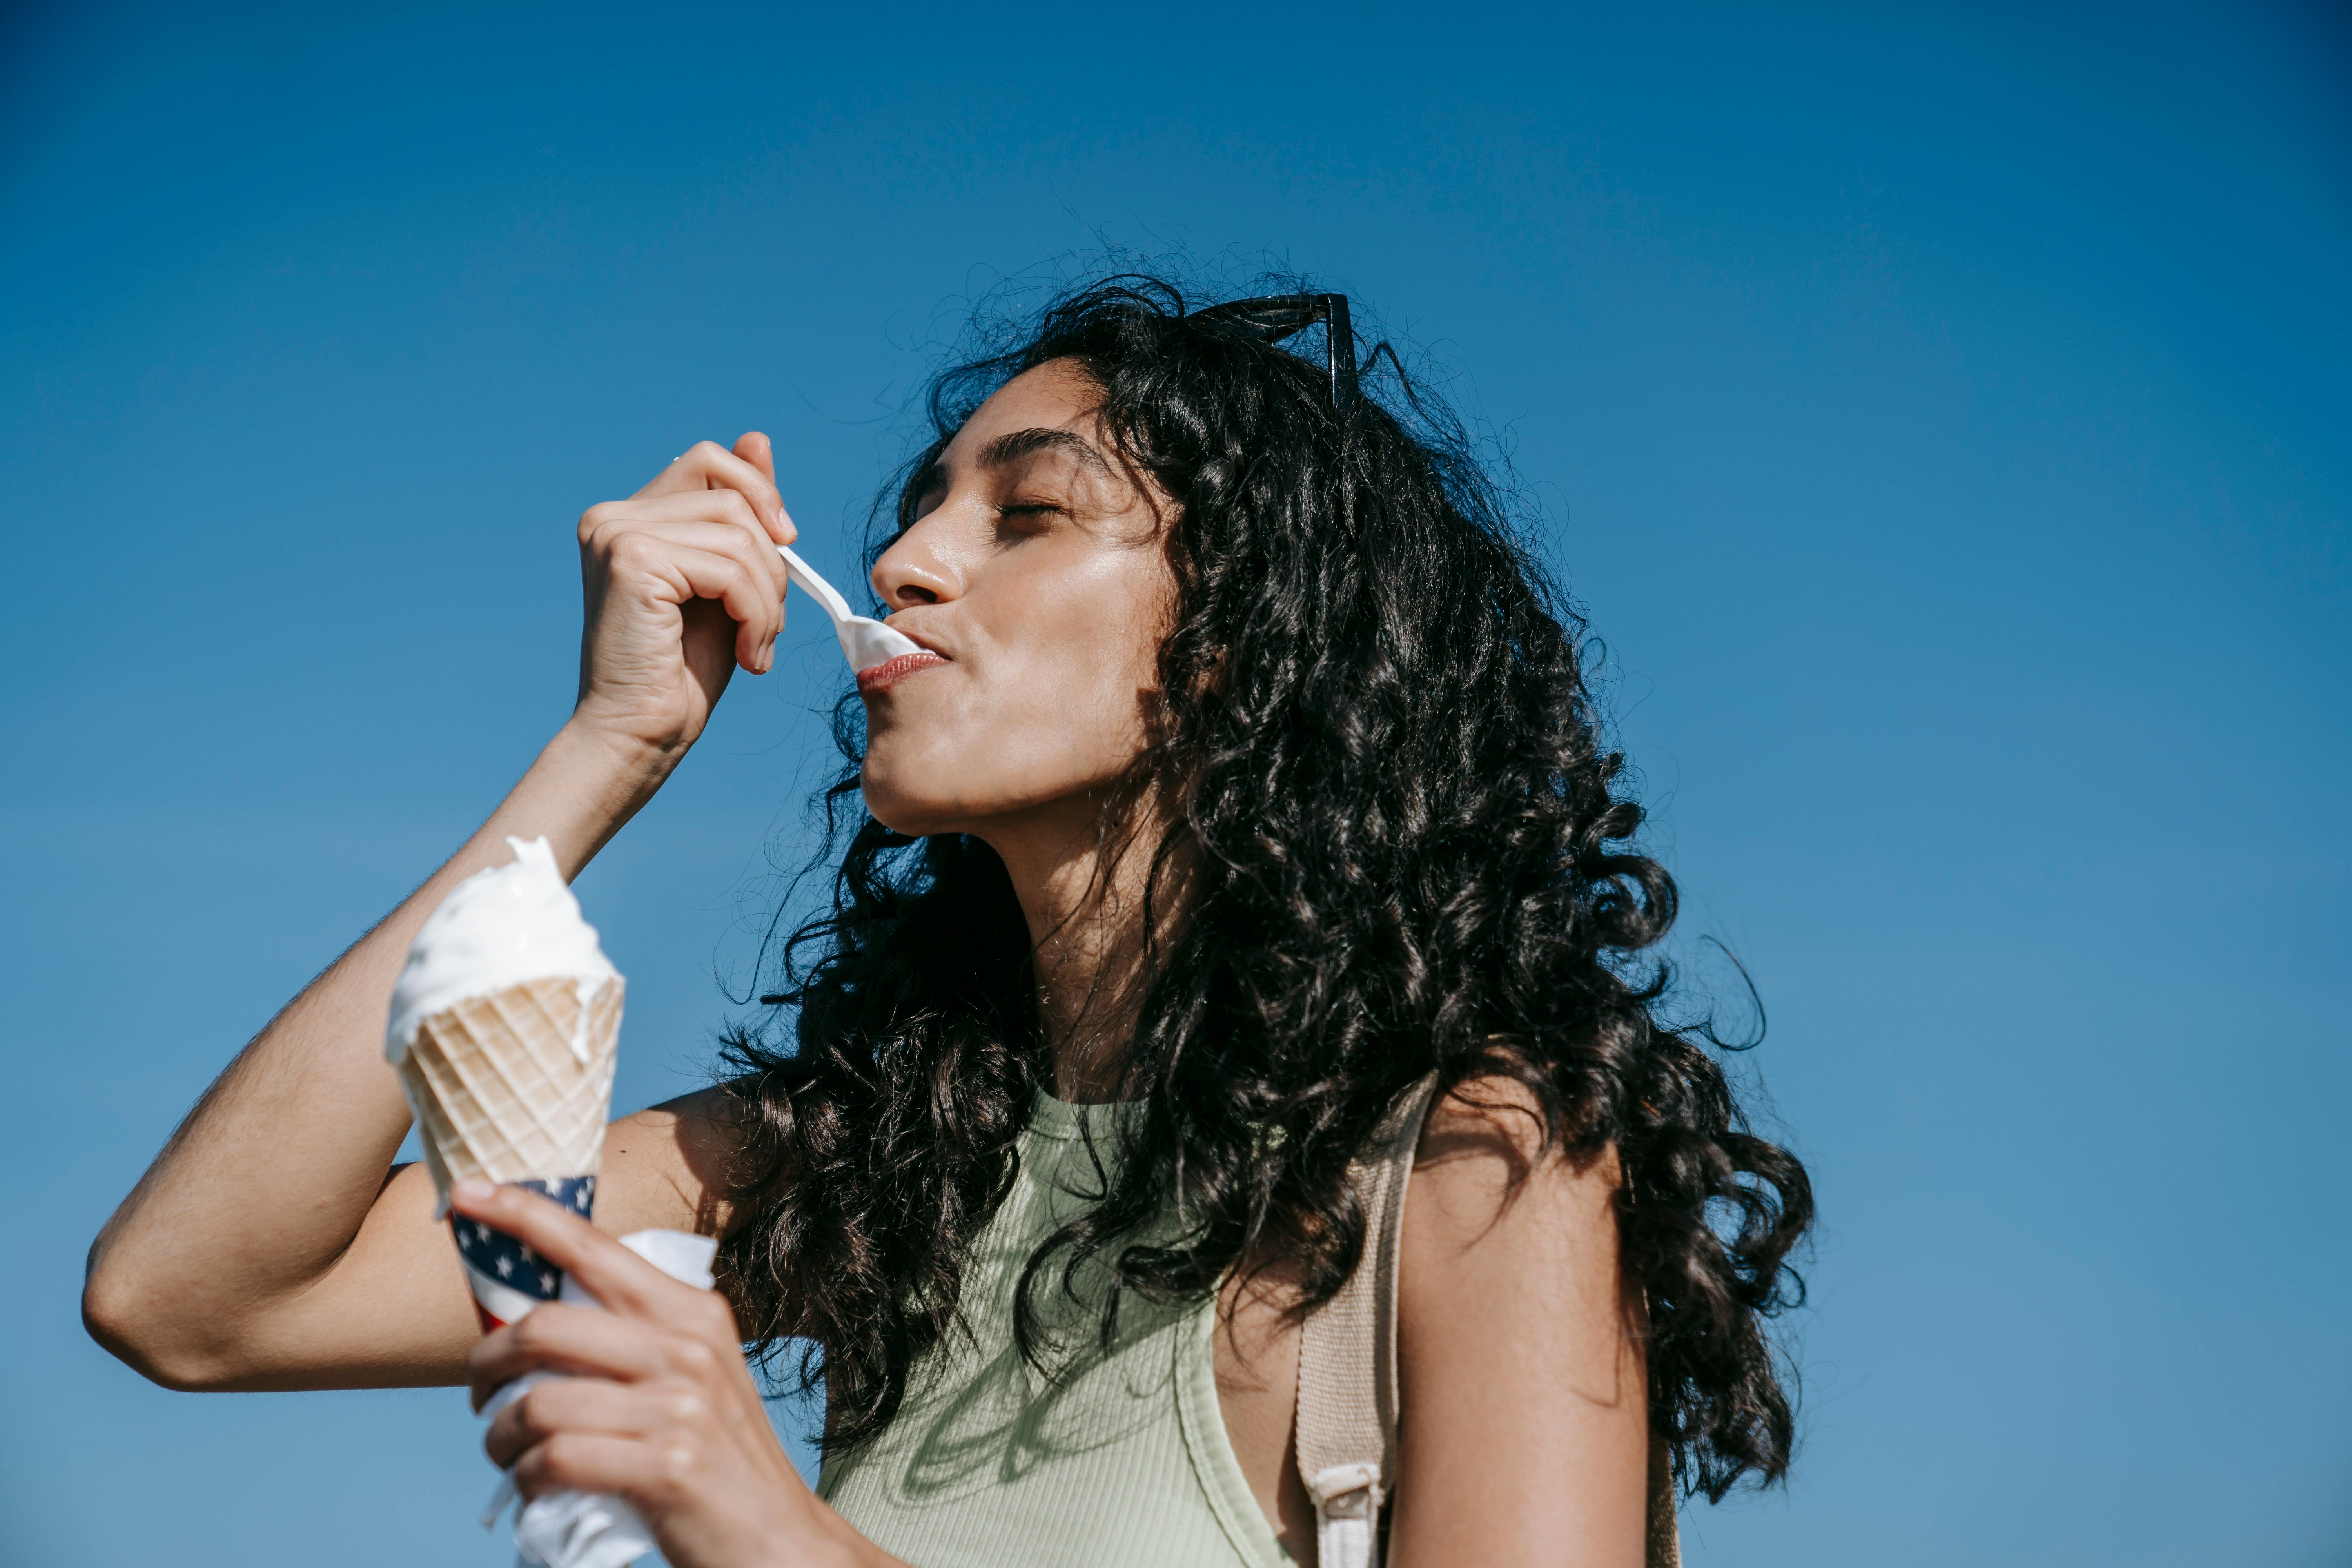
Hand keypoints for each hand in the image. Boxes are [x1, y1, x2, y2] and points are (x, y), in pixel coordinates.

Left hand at [453, 1181, 884, 1567]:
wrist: (777, 1540)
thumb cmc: (717, 1457)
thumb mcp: (691, 1377)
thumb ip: (631, 1341)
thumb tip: (534, 1320)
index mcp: (691, 1312)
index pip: (591, 1245)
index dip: (522, 1214)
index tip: (467, 1195)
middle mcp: (687, 1347)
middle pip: (544, 1326)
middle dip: (485, 1361)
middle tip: (479, 1395)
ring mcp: (679, 1407)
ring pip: (537, 1402)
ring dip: (500, 1437)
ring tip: (508, 1454)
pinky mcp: (666, 1467)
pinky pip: (555, 1460)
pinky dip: (527, 1480)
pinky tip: (537, 1487)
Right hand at [571, 433, 796, 756]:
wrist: (641, 735)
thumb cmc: (682, 670)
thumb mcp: (726, 582)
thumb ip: (738, 515)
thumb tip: (759, 438)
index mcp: (628, 516)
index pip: (709, 462)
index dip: (759, 493)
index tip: (783, 543)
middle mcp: (611, 516)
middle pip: (733, 498)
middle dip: (771, 561)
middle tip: (767, 620)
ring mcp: (616, 534)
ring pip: (740, 536)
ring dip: (767, 600)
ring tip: (756, 646)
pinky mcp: (632, 561)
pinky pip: (730, 569)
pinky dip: (756, 615)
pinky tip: (748, 656)